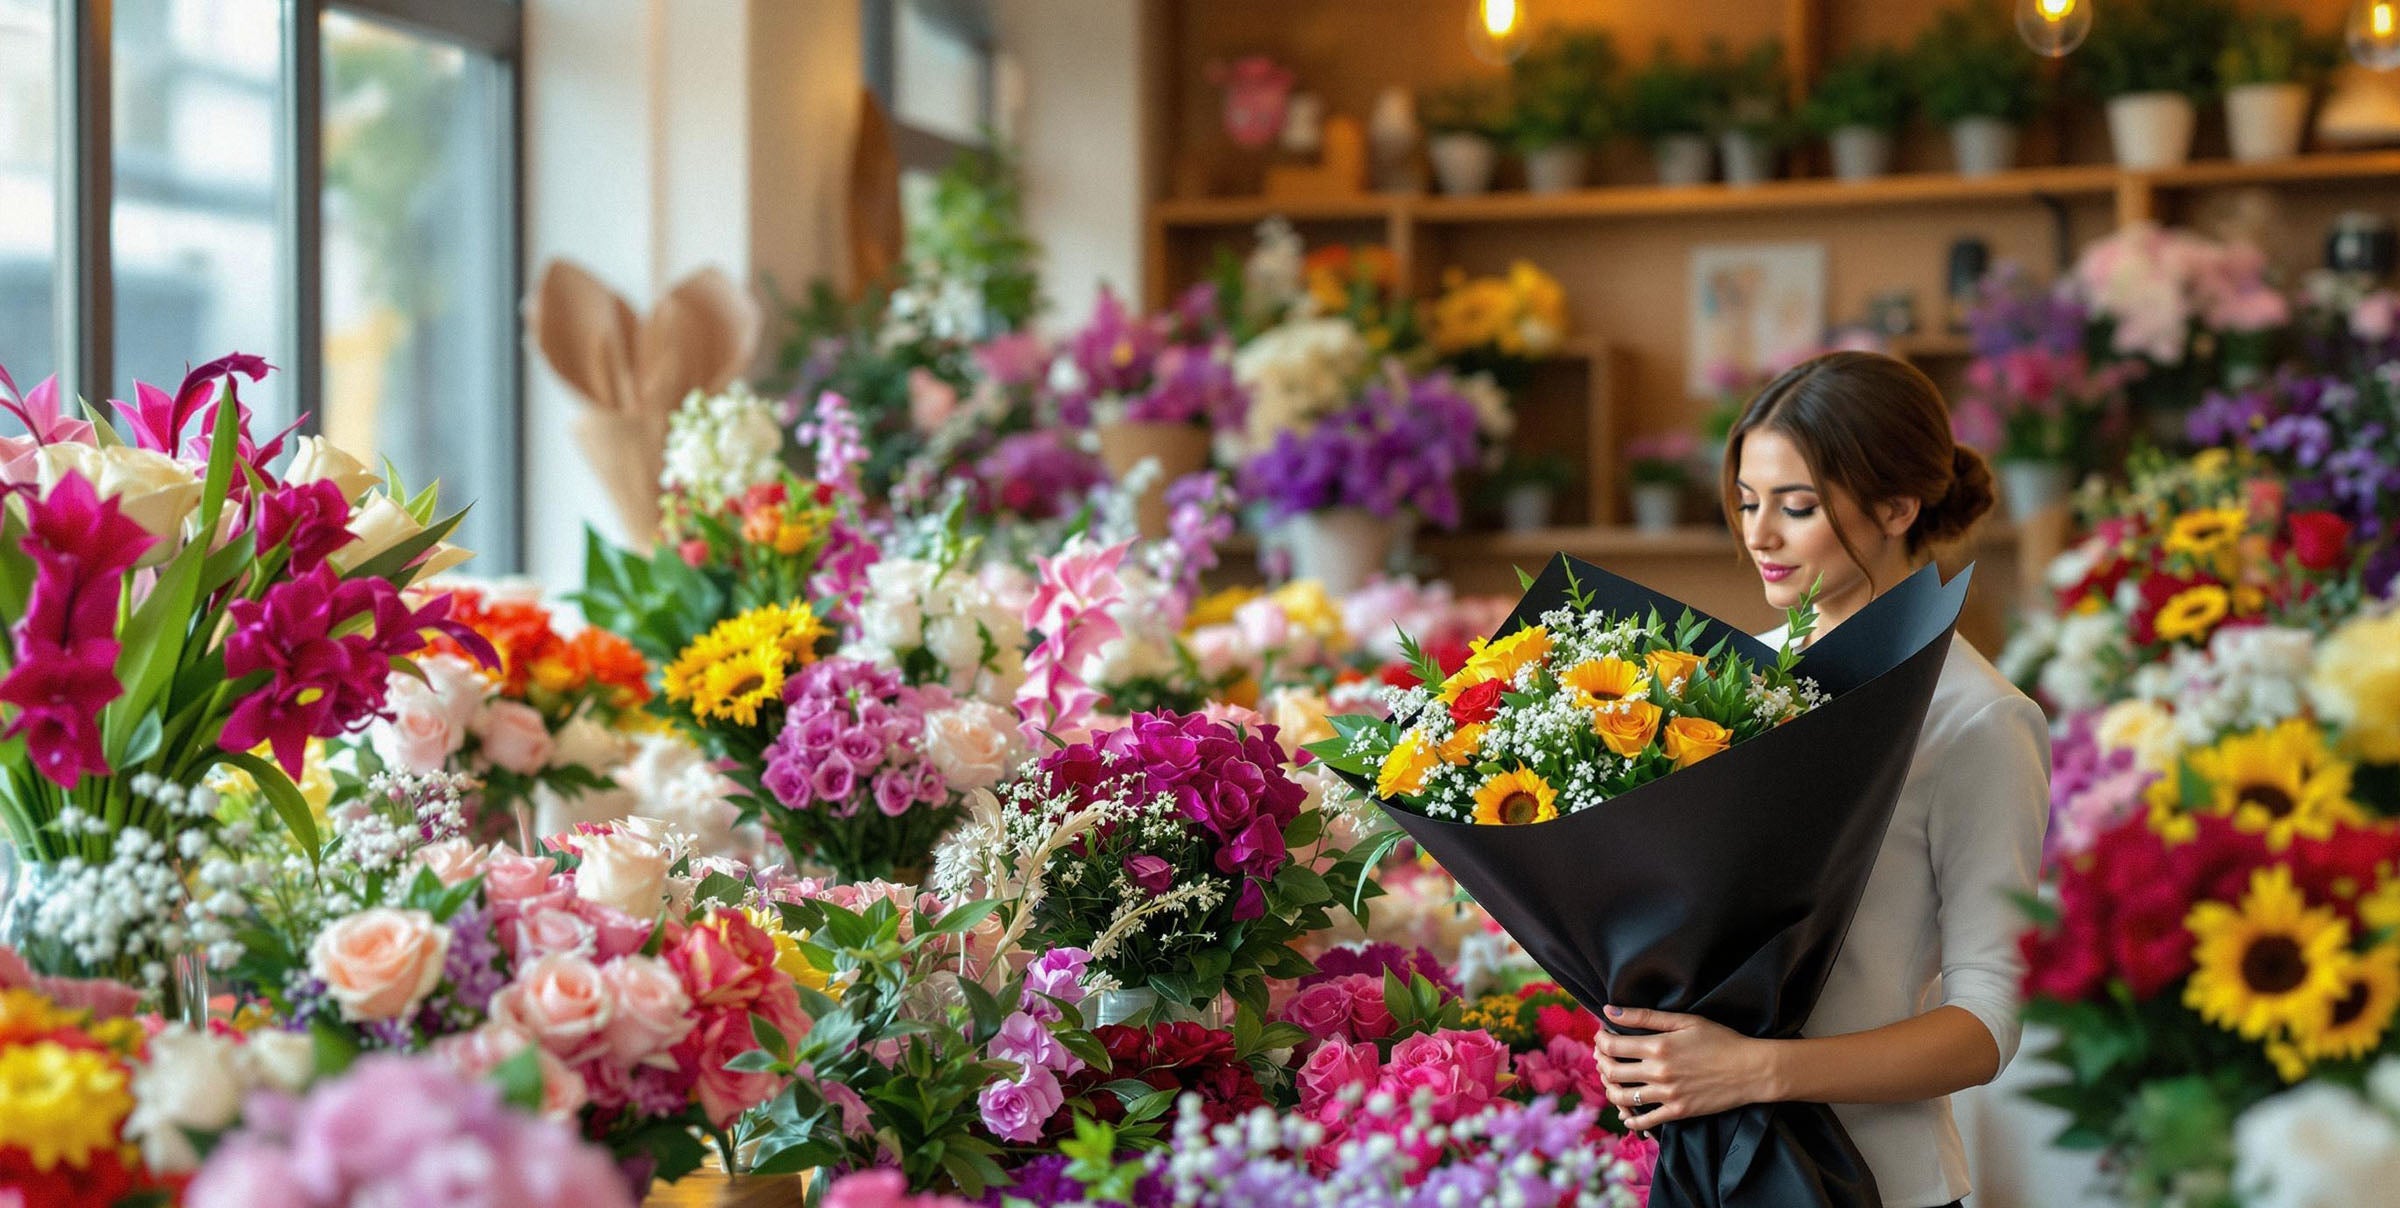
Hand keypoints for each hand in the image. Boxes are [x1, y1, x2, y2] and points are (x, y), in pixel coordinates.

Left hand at [1592, 1004, 1774, 1131]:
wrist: (1750, 1069)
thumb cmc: (1720, 1040)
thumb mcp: (1684, 1021)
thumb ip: (1644, 1016)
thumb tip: (1610, 1010)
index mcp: (1658, 1046)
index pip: (1612, 1046)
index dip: (1600, 1041)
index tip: (1602, 1037)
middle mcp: (1658, 1072)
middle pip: (1612, 1072)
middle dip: (1601, 1063)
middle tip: (1604, 1057)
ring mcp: (1667, 1095)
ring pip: (1622, 1097)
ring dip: (1610, 1089)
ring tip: (1613, 1080)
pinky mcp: (1678, 1112)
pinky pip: (1644, 1121)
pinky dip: (1630, 1119)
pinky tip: (1627, 1113)